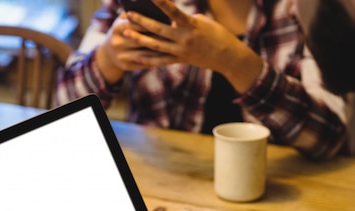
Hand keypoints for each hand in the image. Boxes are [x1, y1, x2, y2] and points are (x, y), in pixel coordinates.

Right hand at [95, 13, 170, 83]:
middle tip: (173, 34)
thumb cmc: (122, 31)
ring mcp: (121, 56)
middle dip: (157, 37)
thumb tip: (156, 10)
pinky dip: (156, 59)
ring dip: (159, 50)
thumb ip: (136, 14)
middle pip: (141, 39)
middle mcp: (117, 43)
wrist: (108, 54)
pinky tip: (168, 56)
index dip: (150, 23)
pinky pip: (145, 63)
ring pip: (145, 53)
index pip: (136, 24)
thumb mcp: (124, 20)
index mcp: (117, 27)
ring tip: (173, 46)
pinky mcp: (126, 66)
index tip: (165, 20)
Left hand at [123, 0, 262, 92]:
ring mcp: (181, 51)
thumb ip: (186, 19)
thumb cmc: (218, 34)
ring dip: (139, 39)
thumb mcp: (204, 22)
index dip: (161, 2)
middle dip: (142, 21)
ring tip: (126, 32)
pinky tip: (135, 56)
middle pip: (158, 29)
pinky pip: (160, 61)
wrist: (228, 57)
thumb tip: (170, 18)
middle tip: (128, 14)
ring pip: (155, 45)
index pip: (173, 11)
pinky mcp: (180, 60)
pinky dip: (147, 59)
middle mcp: (184, 38)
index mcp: (191, 25)